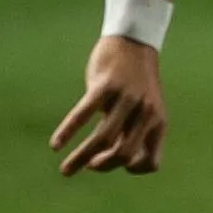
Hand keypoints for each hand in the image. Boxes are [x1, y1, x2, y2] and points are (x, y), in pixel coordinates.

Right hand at [51, 35, 167, 175]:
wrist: (134, 42)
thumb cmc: (135, 82)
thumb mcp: (142, 110)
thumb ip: (129, 133)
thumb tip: (106, 160)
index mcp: (157, 123)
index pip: (150, 162)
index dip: (132, 169)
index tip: (116, 165)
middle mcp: (145, 113)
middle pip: (123, 154)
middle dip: (103, 167)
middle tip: (87, 167)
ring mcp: (126, 99)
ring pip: (102, 139)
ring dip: (80, 158)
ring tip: (66, 171)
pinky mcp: (105, 86)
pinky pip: (83, 114)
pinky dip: (68, 132)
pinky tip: (55, 145)